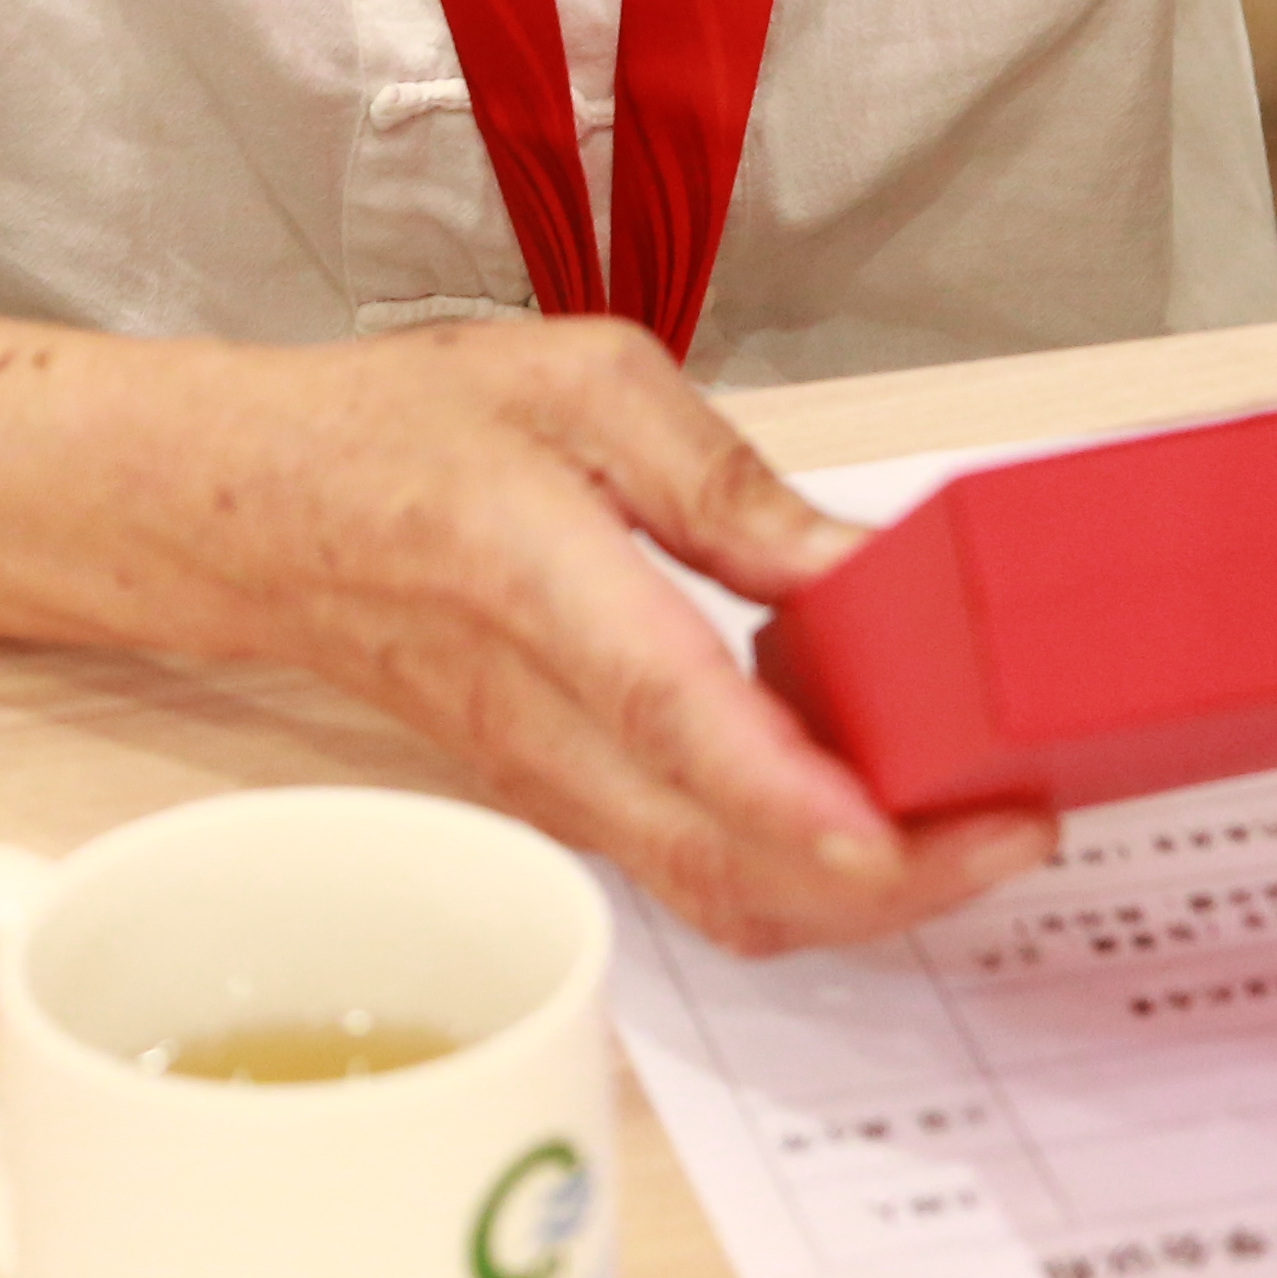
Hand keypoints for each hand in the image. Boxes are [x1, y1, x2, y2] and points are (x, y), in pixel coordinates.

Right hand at [179, 316, 1054, 955]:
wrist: (259, 516)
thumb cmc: (407, 433)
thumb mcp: (583, 383)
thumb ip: (729, 482)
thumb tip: (863, 565)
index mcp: (536, 578)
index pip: (672, 718)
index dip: (795, 794)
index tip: (908, 827)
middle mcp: (541, 716)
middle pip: (721, 860)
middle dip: (889, 878)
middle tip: (1017, 826)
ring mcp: (550, 784)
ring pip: (716, 894)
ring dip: (856, 891)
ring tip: (975, 827)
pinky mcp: (566, 807)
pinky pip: (695, 874)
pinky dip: (798, 871)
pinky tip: (875, 807)